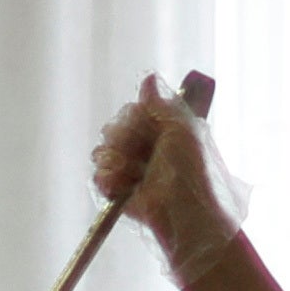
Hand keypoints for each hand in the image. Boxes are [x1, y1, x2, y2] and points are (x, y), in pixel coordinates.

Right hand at [90, 79, 237, 263]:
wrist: (185, 212)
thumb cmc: (190, 171)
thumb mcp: (183, 129)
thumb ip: (163, 104)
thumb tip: (149, 77)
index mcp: (161, 131)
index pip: (132, 111)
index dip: (135, 119)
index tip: (148, 129)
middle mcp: (144, 147)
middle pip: (113, 128)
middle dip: (123, 140)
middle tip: (140, 154)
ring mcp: (130, 169)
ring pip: (102, 151)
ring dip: (117, 162)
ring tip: (135, 174)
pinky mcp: (119, 191)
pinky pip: (99, 176)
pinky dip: (109, 181)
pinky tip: (124, 187)